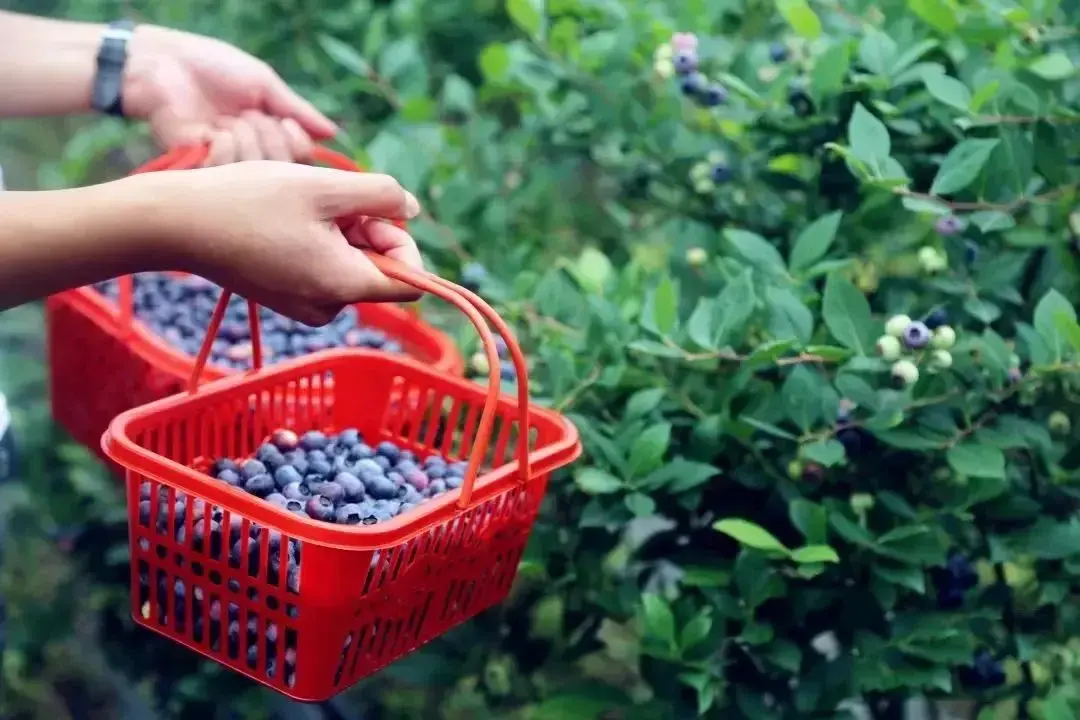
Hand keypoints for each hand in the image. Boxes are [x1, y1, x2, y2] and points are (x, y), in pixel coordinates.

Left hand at [123, 26, 337, 164]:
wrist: (162, 66)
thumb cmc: (213, 67)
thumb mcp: (264, 84)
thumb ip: (298, 111)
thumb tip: (333, 134)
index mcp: (271, 137)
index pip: (302, 160)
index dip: (298, 144)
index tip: (284, 122)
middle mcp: (253, 158)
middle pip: (284, 168)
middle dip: (268, 134)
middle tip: (244, 115)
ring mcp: (227, 167)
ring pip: (257, 169)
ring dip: (243, 136)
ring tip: (223, 121)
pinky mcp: (201, 172)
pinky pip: (228, 169)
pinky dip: (221, 144)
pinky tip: (207, 132)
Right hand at [125, 162, 423, 324]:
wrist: (177, 222)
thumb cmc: (250, 200)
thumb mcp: (326, 186)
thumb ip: (381, 195)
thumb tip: (411, 209)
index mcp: (344, 287)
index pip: (410, 283)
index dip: (403, 243)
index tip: (374, 212)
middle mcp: (328, 307)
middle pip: (379, 271)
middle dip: (366, 230)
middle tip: (327, 199)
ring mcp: (304, 305)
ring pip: (349, 266)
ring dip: (340, 232)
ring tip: (299, 208)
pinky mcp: (284, 297)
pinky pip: (322, 270)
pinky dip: (317, 242)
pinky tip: (284, 221)